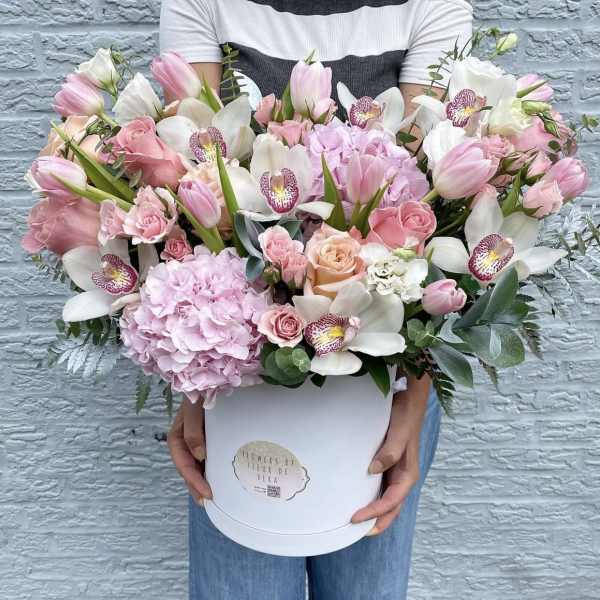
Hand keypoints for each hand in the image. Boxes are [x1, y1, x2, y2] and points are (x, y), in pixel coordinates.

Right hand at [167, 397, 212, 504]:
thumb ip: (192, 430)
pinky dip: (213, 468)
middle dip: (197, 486)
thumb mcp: (193, 408)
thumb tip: (199, 456)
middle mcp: (186, 441)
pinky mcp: (210, 437)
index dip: (193, 480)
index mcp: (177, 437)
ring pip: (198, 465)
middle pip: (189, 469)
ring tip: (214, 496)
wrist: (209, 375)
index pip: (184, 463)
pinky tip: (222, 477)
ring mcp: (197, 440)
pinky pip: (209, 456)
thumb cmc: (199, 390)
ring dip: (204, 480)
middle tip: (209, 501)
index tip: (206, 492)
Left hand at [352, 375, 430, 535]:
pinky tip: (356, 497)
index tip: (355, 519)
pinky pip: (379, 486)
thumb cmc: (405, 418)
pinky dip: (370, 496)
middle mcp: (402, 477)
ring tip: (354, 522)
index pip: (390, 502)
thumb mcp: (399, 434)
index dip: (374, 513)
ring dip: (373, 513)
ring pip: (385, 500)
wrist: (408, 402)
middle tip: (353, 532)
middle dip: (375, 522)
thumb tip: (373, 471)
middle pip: (390, 509)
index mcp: (408, 475)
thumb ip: (389, 452)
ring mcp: (394, 472)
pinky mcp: (387, 465)